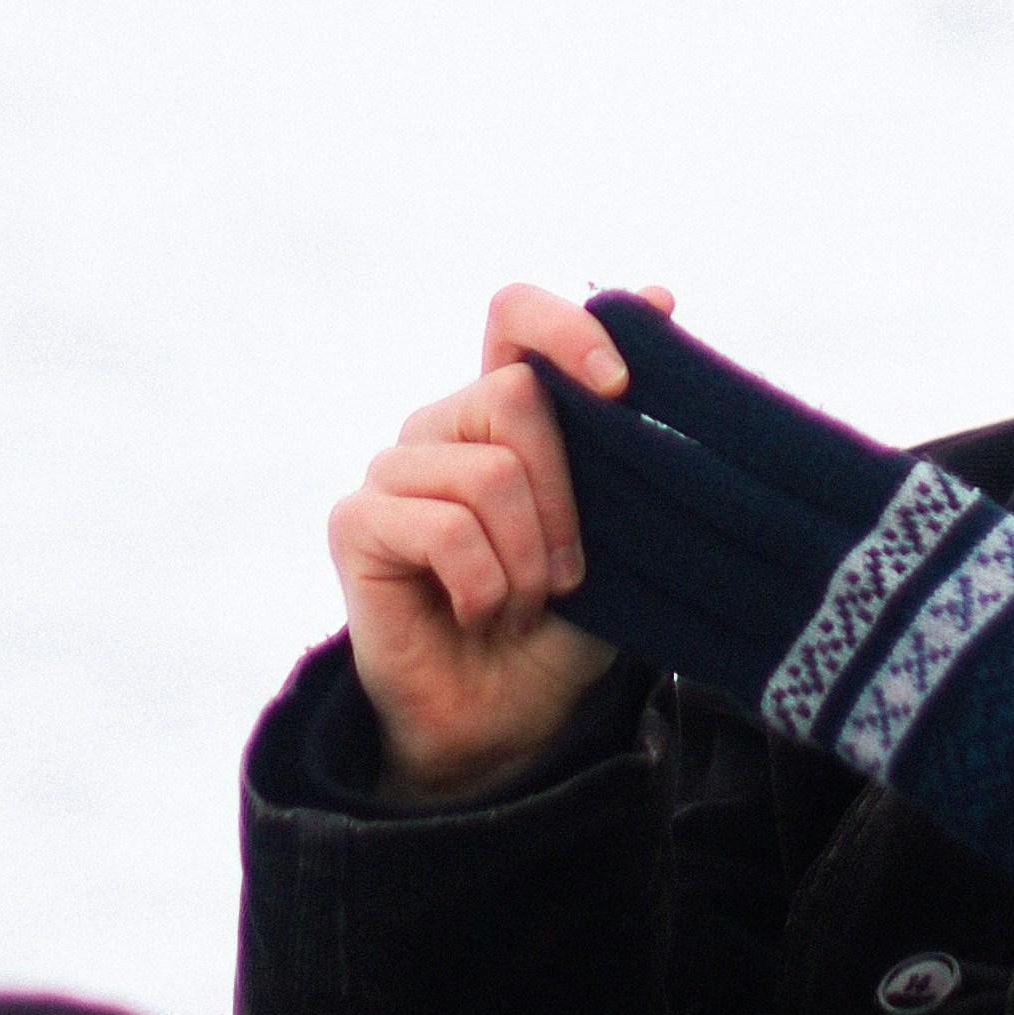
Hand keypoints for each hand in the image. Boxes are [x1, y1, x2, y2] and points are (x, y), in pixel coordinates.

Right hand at [329, 282, 660, 803]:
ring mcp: (395, 471)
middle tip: (571, 574)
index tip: (620, 385)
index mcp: (505, 412)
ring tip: (521, 604)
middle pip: (515, 394)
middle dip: (566, 496)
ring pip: (486, 470)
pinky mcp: (356, 522)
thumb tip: (657, 292)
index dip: (565, 328)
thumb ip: (630, 423)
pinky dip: (483, 583)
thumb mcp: (622, 525)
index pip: (513, 315)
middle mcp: (443, 426)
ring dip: (528, 558)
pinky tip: (477, 613)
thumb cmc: (567, 623)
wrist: (510, 723)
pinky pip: (443, 526)